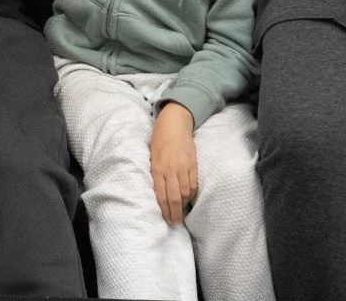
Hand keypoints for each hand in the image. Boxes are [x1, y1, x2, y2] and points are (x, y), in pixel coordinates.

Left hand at [149, 102, 197, 224]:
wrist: (175, 122)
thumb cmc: (159, 138)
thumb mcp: (150, 154)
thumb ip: (154, 172)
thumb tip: (155, 190)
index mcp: (157, 168)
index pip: (161, 195)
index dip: (164, 210)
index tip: (165, 219)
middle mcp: (170, 169)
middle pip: (174, 197)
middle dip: (174, 213)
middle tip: (174, 223)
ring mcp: (183, 167)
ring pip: (185, 193)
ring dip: (184, 206)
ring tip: (182, 214)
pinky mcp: (193, 164)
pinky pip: (194, 184)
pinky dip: (192, 195)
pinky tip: (190, 200)